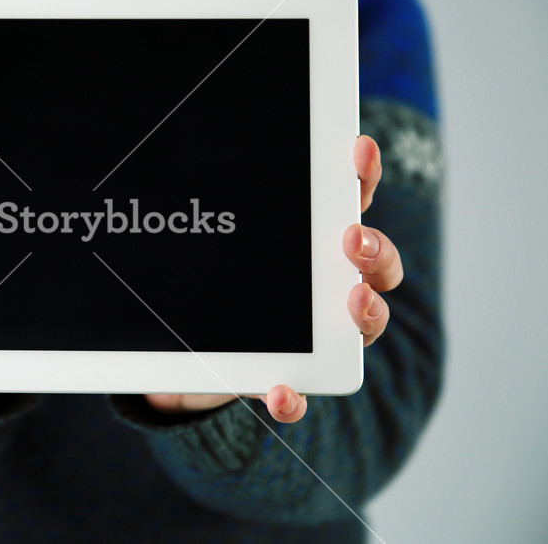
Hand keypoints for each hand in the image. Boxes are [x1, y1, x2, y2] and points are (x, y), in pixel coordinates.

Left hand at [145, 135, 402, 422]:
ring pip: (364, 325)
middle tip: (352, 239)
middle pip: (375, 264)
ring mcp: (316, 339)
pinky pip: (299, 395)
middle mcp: (330, 288)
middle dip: (374, 249)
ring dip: (368, 311)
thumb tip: (172, 150)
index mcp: (314, 243)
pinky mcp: (283, 381)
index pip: (350, 201)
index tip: (357, 149)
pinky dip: (292, 397)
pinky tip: (279, 391)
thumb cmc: (211, 285)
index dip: (361, 174)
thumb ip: (211, 212)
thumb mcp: (211, 244)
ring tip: (353, 301)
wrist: (186, 353)